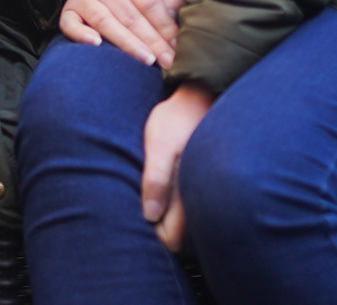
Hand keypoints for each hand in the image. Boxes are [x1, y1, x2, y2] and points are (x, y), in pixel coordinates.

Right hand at [59, 0, 183, 66]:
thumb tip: (173, 19)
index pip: (150, 4)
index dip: (166, 28)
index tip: (178, 48)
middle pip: (130, 17)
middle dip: (152, 42)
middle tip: (168, 62)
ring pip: (106, 22)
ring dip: (127, 43)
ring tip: (147, 60)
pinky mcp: (69, 10)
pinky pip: (70, 24)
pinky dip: (80, 34)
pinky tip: (96, 44)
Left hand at [141, 82, 213, 251]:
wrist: (197, 97)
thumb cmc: (176, 119)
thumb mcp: (160, 143)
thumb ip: (157, 179)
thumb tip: (150, 216)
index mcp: (188, 192)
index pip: (172, 239)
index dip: (154, 235)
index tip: (137, 219)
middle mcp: (197, 196)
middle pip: (177, 235)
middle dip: (158, 229)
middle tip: (137, 207)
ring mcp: (199, 189)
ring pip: (182, 222)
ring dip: (164, 215)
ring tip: (145, 196)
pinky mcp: (197, 180)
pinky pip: (184, 205)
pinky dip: (170, 204)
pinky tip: (157, 187)